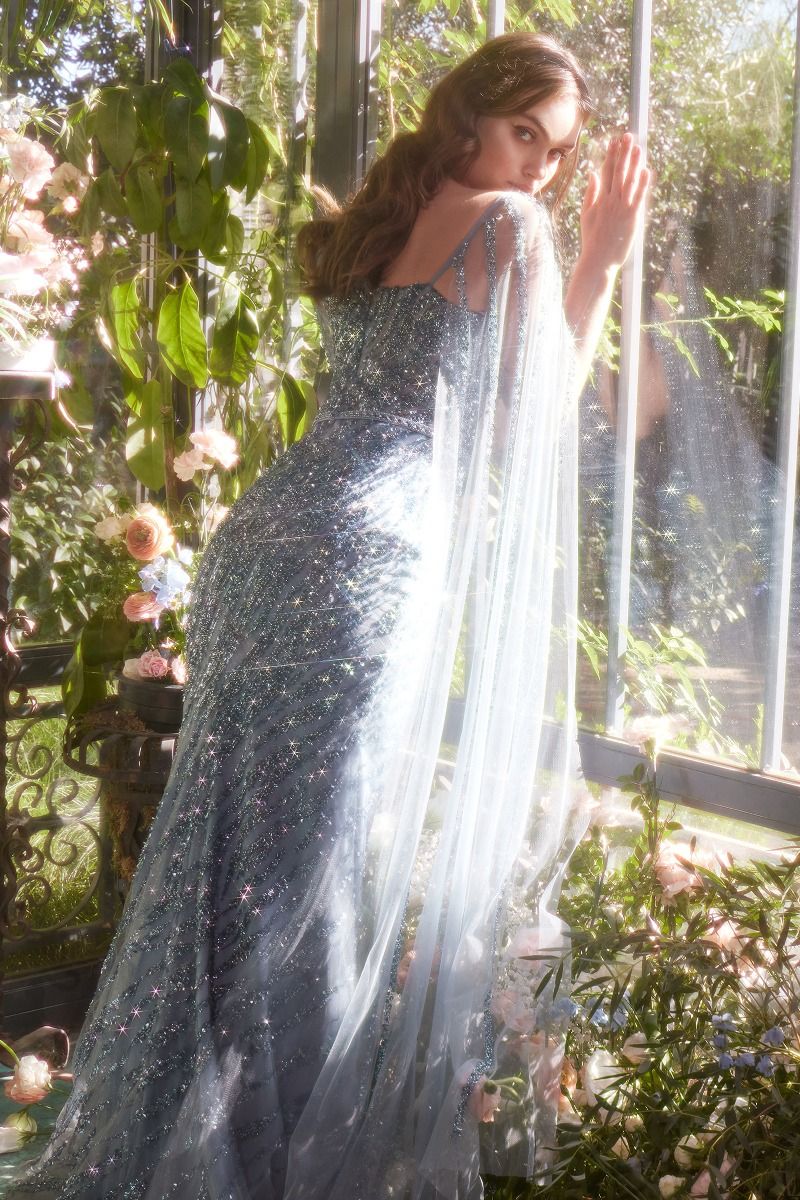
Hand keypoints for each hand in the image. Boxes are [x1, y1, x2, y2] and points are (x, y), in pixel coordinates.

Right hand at [579, 132, 650, 273]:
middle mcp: (610, 200)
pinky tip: (646, 170)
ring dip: (634, 163)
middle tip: (628, 135)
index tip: (614, 140)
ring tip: (638, 147)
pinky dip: (643, 184)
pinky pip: (638, 197)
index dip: (611, 155)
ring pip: (629, 181)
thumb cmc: (592, 240)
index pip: (606, 171)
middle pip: (618, 172)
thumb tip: (592, 173)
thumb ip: (590, 193)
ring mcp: (621, 208)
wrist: (598, 260)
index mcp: (600, 199)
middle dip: (623, 153)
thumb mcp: (586, 215)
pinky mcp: (632, 217)